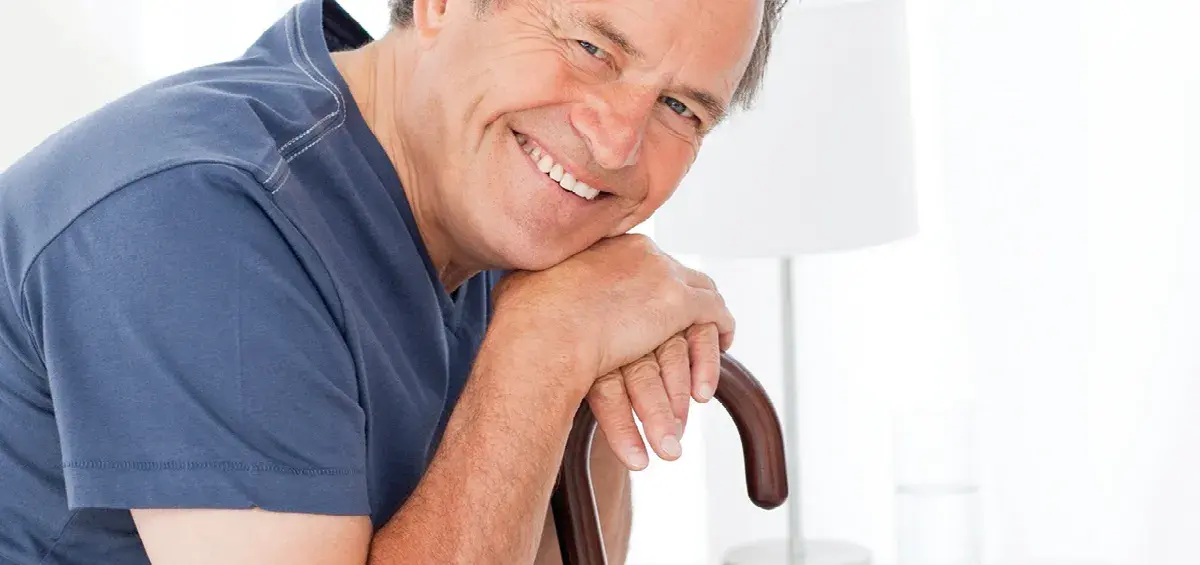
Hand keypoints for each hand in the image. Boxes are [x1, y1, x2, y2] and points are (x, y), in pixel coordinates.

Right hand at [492, 234, 733, 468]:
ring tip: (711, 342)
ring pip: (702, 292)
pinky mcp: (677, 302)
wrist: (542, 332)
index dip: (653, 283)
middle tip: (691, 326)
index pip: (645, 259)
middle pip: (679, 271)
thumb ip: (537, 285)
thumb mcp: (525, 287)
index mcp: (606, 246)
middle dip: (687, 299)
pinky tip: (723, 345)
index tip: (653, 304)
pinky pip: (714, 312)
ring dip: (706, 322)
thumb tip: (520, 288)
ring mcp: (661, 273)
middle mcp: (639, 251)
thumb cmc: (522, 319)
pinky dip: (721, 329)